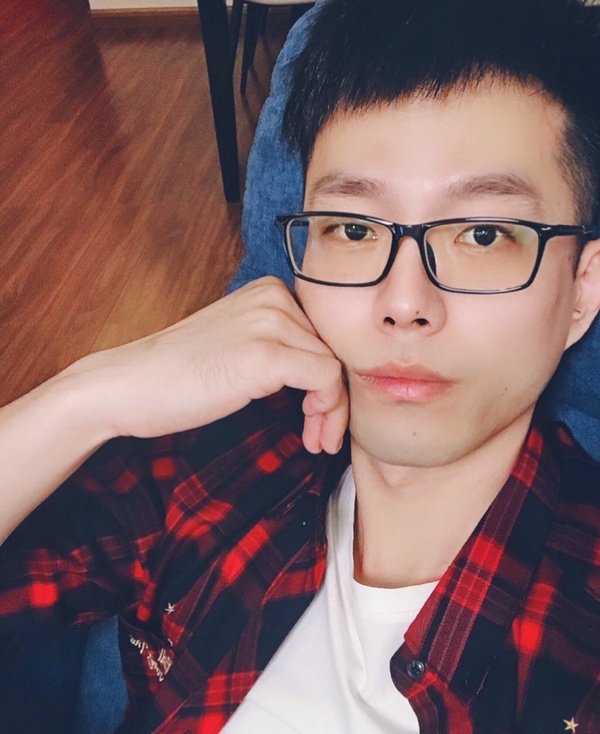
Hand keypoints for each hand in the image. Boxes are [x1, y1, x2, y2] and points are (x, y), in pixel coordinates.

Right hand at [66, 277, 348, 453]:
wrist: (128, 387)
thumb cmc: (181, 374)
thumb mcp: (242, 344)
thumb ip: (283, 346)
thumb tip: (332, 374)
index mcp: (270, 290)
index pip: (327, 335)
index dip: (331, 378)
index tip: (319, 415)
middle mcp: (274, 297)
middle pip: (334, 351)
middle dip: (333, 399)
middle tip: (321, 436)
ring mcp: (270, 322)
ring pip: (335, 368)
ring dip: (331, 412)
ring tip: (317, 440)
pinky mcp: (265, 354)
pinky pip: (325, 380)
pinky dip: (326, 410)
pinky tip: (310, 432)